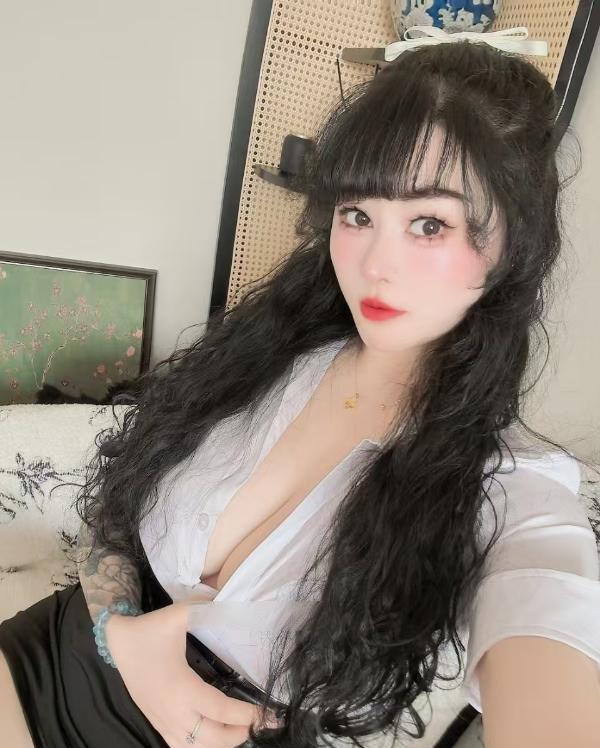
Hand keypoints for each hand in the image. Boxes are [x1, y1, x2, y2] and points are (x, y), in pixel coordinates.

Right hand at [104, 601, 280, 747]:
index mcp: (182, 689)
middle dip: (242, 733)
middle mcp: (174, 713)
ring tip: (242, 727)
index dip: (249, 715)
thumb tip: (230, 602)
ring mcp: (164, 722)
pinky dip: (203, 746)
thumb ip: (205, 607)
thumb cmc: (148, 630)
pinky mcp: (157, 723)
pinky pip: (182, 747)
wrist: (116, 642)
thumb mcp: (178, 615)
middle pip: (214, 739)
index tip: (270, 713)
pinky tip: (216, 733)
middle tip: (262, 720)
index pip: (222, 711)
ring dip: (223, 742)